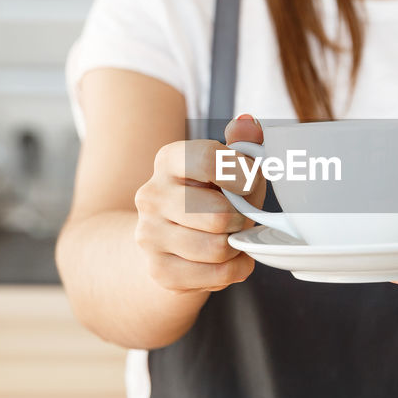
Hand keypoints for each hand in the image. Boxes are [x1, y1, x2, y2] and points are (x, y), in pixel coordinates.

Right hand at [133, 114, 266, 294]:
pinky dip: (234, 270)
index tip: (247, 185)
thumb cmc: (214, 197)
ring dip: (238, 247)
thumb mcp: (235, 167)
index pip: (213, 161)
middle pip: (219, 215)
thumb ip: (246, 143)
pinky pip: (218, 275)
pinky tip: (225, 259)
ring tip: (231, 238)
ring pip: (218, 249)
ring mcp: (149, 235)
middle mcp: (151, 195)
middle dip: (242, 220)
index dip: (243, 177)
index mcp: (169, 159)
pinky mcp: (159, 270)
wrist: (174, 243)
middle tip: (239, 219)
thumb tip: (248, 122)